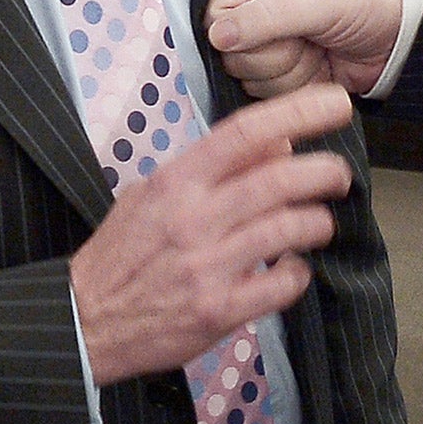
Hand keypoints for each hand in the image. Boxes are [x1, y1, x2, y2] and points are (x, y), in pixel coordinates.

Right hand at [67, 83, 354, 387]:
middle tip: (339, 175)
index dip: (298, 112)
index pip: (246, 132)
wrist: (83, 320)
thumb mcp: (154, 193)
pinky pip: (281, 285)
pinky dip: (298, 273)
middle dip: (324, 171)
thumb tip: (279, 142)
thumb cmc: (122, 252)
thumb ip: (215, 167)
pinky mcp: (218, 311)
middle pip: (279, 179)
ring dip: (317, 222)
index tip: (335, 103)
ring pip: (288, 229)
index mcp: (177, 181)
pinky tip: (292, 268)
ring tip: (319, 223)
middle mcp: (194, 218)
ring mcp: (207, 266)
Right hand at [205, 0, 404, 98]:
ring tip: (314, 48)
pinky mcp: (280, 75)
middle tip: (305, 37)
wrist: (396, 38)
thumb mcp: (315, 0)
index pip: (214, 16)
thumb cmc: (362, 2)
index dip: (240, 33)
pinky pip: (268, 96)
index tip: (275, 30)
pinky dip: (297, 87)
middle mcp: (253, 12)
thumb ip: (265, 15)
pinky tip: (317, 67)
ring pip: (247, 79)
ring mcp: (266, 47)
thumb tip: (217, 35)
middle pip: (229, 54)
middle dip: (274, 54)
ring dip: (289, 71)